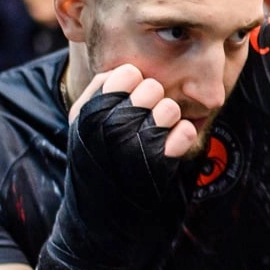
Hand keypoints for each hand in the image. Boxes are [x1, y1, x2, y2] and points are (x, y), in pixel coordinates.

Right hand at [70, 63, 196, 158]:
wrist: (99, 201)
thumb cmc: (93, 150)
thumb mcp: (82, 117)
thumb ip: (100, 87)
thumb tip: (129, 68)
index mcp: (92, 111)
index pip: (128, 73)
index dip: (131, 81)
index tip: (127, 96)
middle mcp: (113, 128)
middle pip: (153, 87)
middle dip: (151, 98)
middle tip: (143, 113)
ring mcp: (138, 147)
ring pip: (171, 108)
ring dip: (166, 117)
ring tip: (154, 128)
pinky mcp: (161, 164)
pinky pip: (187, 132)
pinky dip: (182, 135)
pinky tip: (168, 141)